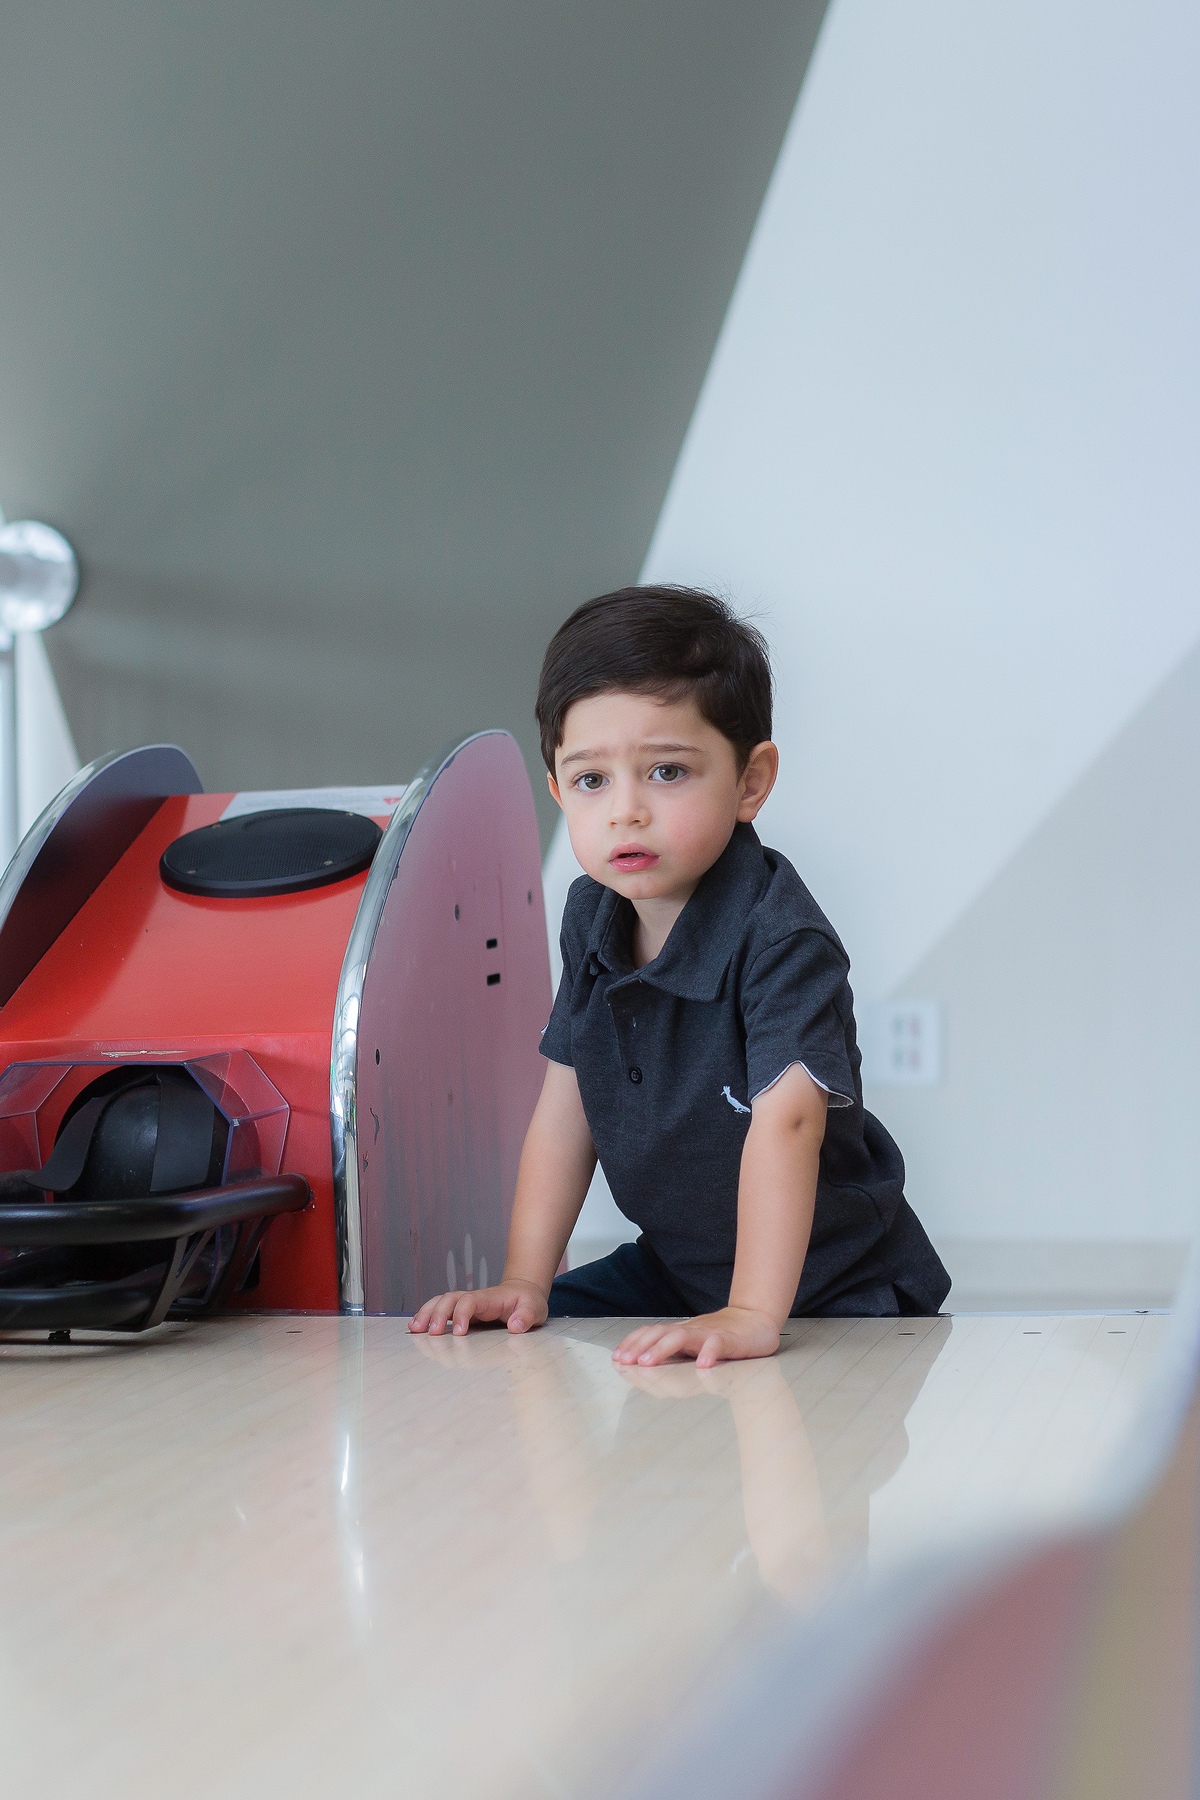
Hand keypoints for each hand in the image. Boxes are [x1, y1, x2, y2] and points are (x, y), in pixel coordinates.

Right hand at [408, 1279, 547, 1336]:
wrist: (523, 1293)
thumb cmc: (528, 1302)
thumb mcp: (535, 1308)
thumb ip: (527, 1316)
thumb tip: (515, 1326)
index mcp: (490, 1298)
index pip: (470, 1301)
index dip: (462, 1315)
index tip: (459, 1333)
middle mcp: (474, 1299)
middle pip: (449, 1299)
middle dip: (437, 1313)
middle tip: (430, 1333)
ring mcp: (466, 1304)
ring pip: (440, 1302)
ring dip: (426, 1313)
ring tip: (414, 1329)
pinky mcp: (461, 1311)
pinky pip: (440, 1310)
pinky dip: (427, 1315)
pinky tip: (416, 1327)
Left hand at [612, 1305, 779, 1368]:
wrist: (756, 1321)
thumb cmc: (721, 1336)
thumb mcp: (692, 1343)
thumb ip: (672, 1350)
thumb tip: (641, 1363)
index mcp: (680, 1332)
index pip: (651, 1333)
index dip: (632, 1344)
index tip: (616, 1357)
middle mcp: (690, 1330)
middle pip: (660, 1333)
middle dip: (640, 1347)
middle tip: (625, 1362)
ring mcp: (708, 1334)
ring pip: (682, 1337)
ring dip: (662, 1348)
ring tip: (648, 1362)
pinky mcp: (730, 1340)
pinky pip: (718, 1344)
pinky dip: (709, 1353)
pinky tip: (703, 1365)